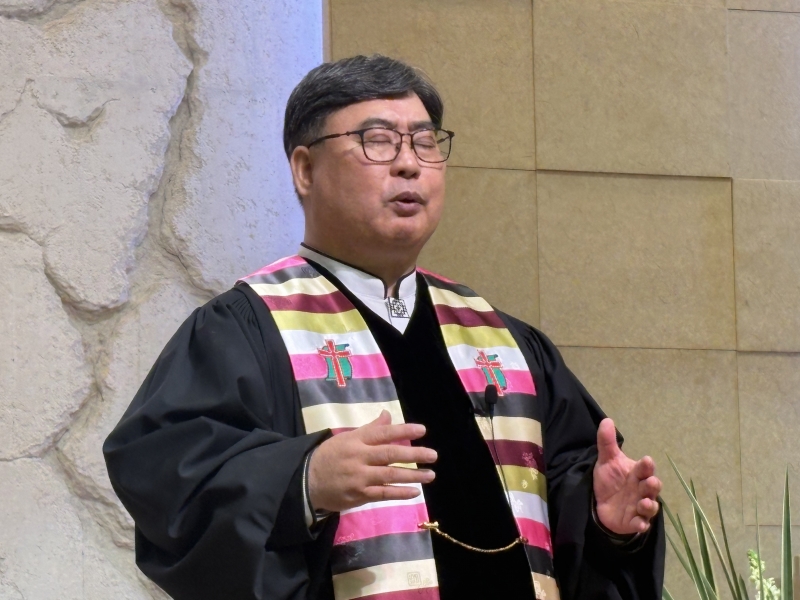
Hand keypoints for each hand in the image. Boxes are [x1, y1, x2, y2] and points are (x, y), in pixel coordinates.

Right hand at [308, 410, 436, 512]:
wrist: (307, 481)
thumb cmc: (330, 456)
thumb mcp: (347, 437)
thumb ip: (370, 429)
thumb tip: (387, 415)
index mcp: (356, 440)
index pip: (383, 433)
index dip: (403, 430)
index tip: (422, 429)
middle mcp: (359, 457)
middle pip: (390, 454)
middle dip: (414, 454)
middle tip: (433, 455)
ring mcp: (359, 477)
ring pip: (390, 475)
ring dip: (412, 475)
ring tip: (430, 475)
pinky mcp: (359, 495)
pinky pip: (383, 493)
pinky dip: (400, 493)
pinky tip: (415, 492)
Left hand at [593, 418, 661, 534]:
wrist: (602, 503)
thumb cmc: (610, 480)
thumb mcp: (606, 461)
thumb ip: (607, 442)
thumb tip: (606, 420)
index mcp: (637, 474)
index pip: (645, 468)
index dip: (646, 465)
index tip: (646, 461)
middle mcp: (642, 490)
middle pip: (652, 487)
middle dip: (652, 484)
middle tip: (650, 482)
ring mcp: (639, 507)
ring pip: (650, 506)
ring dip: (649, 505)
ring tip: (644, 503)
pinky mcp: (634, 521)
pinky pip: (641, 524)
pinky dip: (641, 524)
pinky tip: (640, 524)